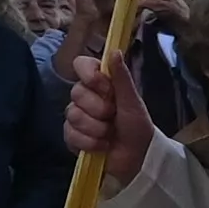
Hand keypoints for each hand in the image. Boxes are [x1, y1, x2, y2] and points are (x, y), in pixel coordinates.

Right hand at [67, 44, 154, 185]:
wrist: (137, 157)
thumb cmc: (137, 126)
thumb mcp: (132, 101)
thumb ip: (122, 77)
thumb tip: (114, 51)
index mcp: (99, 83)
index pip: (81, 65)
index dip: (90, 76)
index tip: (106, 88)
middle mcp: (85, 97)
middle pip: (76, 93)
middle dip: (99, 109)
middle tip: (114, 117)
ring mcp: (76, 117)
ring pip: (74, 115)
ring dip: (97, 129)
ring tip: (110, 134)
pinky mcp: (72, 137)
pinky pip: (71, 134)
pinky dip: (90, 143)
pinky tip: (102, 145)